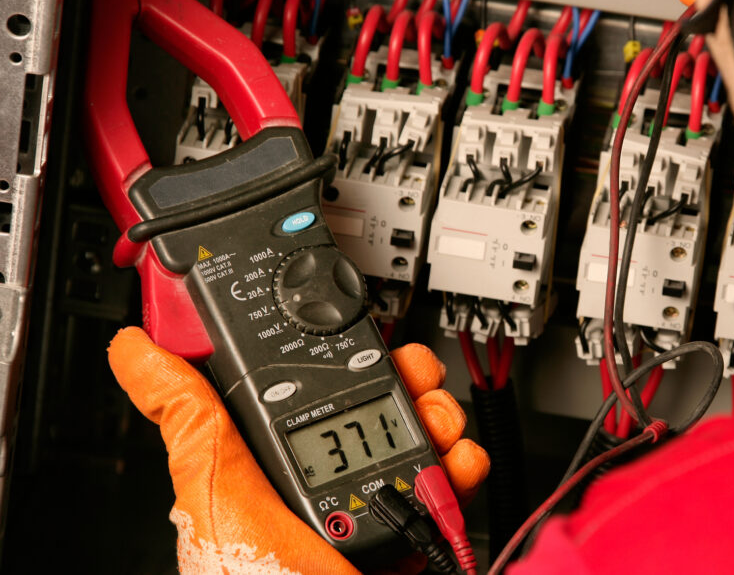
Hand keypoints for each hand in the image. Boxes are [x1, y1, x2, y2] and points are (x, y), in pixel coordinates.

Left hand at [108, 327, 488, 573]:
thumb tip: (136, 353)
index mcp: (264, 474)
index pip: (298, 390)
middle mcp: (319, 489)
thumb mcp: (222, 506)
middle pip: (368, 404)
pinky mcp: (415, 533)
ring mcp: (371, 511)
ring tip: (439, 428)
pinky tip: (455, 467)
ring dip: (439, 417)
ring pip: (416, 433)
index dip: (327, 355)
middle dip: (402, 380)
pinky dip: (462, 466)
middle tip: (413, 378)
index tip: (351, 336)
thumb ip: (191, 425)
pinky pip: (447, 482)